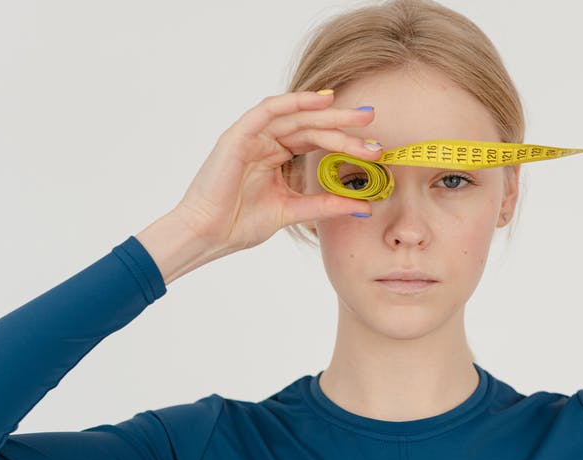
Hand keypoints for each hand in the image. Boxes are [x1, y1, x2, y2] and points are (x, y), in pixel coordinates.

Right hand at [171, 90, 383, 251]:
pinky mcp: (238, 136)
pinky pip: (268, 111)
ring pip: (296, 117)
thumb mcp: (292, 211)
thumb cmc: (239, 223)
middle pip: (310, 126)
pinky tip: (319, 101)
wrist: (207, 235)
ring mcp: (251, 136)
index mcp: (276, 156)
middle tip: (371, 121)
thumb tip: (364, 206)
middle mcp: (265, 142)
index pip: (316, 141)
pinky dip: (293, 102)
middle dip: (342, 124)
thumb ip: (325, 205)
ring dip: (327, 115)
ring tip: (356, 117)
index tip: (375, 146)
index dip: (344, 140)